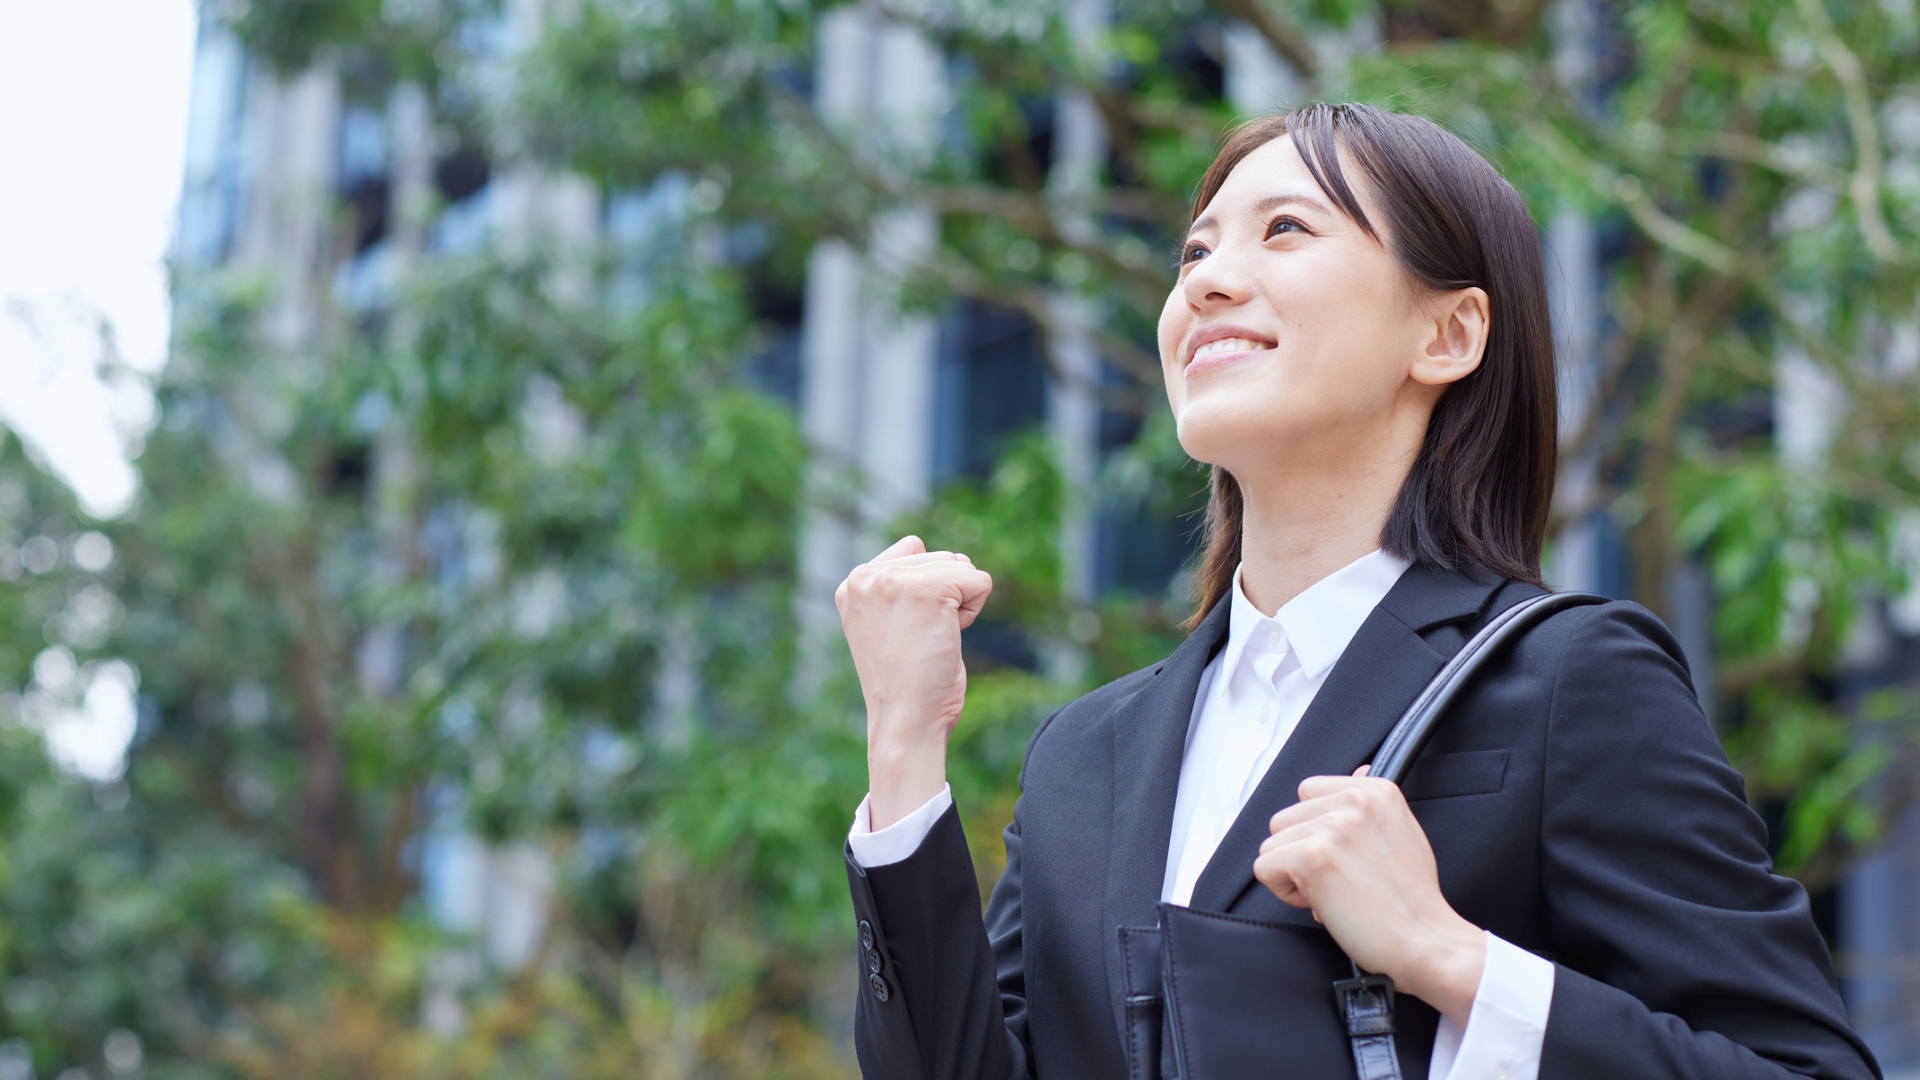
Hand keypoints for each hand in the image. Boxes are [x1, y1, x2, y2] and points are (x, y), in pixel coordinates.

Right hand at [835, 535, 993, 829]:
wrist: (906, 722)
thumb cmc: (905, 683)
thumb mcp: (883, 624)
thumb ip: (893, 585)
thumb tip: (917, 541)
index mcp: (852, 584)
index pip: (913, 550)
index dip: (927, 591)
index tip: (908, 630)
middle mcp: (866, 576)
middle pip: (941, 557)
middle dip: (946, 596)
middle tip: (922, 639)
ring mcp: (894, 580)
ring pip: (961, 565)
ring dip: (960, 602)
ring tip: (932, 639)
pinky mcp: (928, 589)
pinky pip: (979, 579)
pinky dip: (975, 609)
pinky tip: (949, 638)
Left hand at [1252, 766, 1485, 1025]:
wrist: (1425, 941)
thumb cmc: (1412, 899)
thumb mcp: (1401, 833)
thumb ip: (1370, 806)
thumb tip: (1358, 770)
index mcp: (1376, 790)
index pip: (1308, 792)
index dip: (1316, 829)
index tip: (1345, 856)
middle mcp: (1354, 800)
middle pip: (1283, 819)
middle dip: (1301, 853)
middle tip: (1340, 880)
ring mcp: (1333, 827)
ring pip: (1271, 845)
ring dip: (1293, 875)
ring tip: (1334, 892)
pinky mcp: (1312, 857)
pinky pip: (1264, 868)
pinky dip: (1285, 893)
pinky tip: (1322, 903)